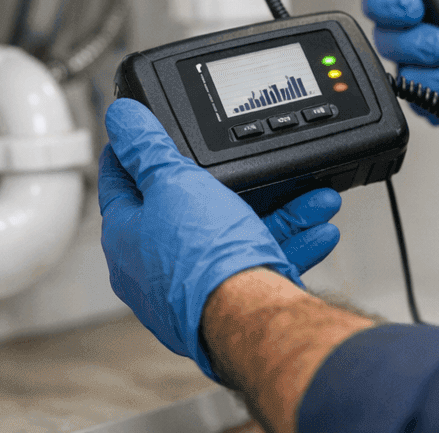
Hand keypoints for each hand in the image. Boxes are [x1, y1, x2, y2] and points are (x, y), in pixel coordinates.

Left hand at [99, 99, 337, 376]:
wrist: (248, 320)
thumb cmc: (203, 258)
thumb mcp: (175, 182)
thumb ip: (147, 147)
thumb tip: (122, 118)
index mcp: (128, 235)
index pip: (121, 179)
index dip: (133, 148)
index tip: (144, 129)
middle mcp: (154, 265)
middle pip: (191, 205)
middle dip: (234, 178)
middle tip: (252, 159)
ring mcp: (190, 285)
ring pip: (235, 232)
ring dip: (279, 210)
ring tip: (311, 196)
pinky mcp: (226, 301)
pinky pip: (258, 260)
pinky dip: (289, 242)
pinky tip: (317, 229)